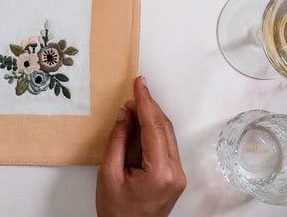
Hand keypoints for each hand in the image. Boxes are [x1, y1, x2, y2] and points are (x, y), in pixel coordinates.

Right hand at [96, 76, 185, 216]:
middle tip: (137, 86)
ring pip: (167, 134)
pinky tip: (142, 121)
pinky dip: (155, 129)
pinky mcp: (174, 176)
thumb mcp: (109, 172)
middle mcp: (175, 172)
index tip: (139, 83)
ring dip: (152, 116)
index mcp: (159, 171)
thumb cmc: (117, 211)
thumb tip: (125, 113)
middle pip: (164, 128)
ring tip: (136, 101)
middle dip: (150, 105)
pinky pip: (166, 144)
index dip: (145, 101)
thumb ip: (117, 140)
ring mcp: (177, 175)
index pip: (154, 126)